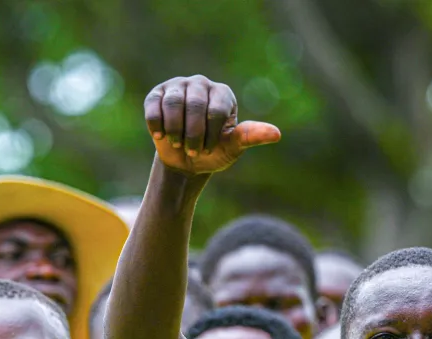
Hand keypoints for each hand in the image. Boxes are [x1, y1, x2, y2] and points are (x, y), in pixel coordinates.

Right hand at [144, 75, 280, 174]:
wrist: (185, 160)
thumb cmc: (214, 152)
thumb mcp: (233, 148)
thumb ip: (251, 137)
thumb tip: (276, 134)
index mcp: (224, 94)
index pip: (217, 110)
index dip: (210, 135)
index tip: (209, 149)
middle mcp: (202, 84)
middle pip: (195, 105)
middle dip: (192, 135)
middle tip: (193, 150)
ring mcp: (178, 86)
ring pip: (173, 104)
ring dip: (175, 132)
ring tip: (178, 144)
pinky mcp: (157, 93)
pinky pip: (154, 107)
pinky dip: (157, 126)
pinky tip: (162, 136)